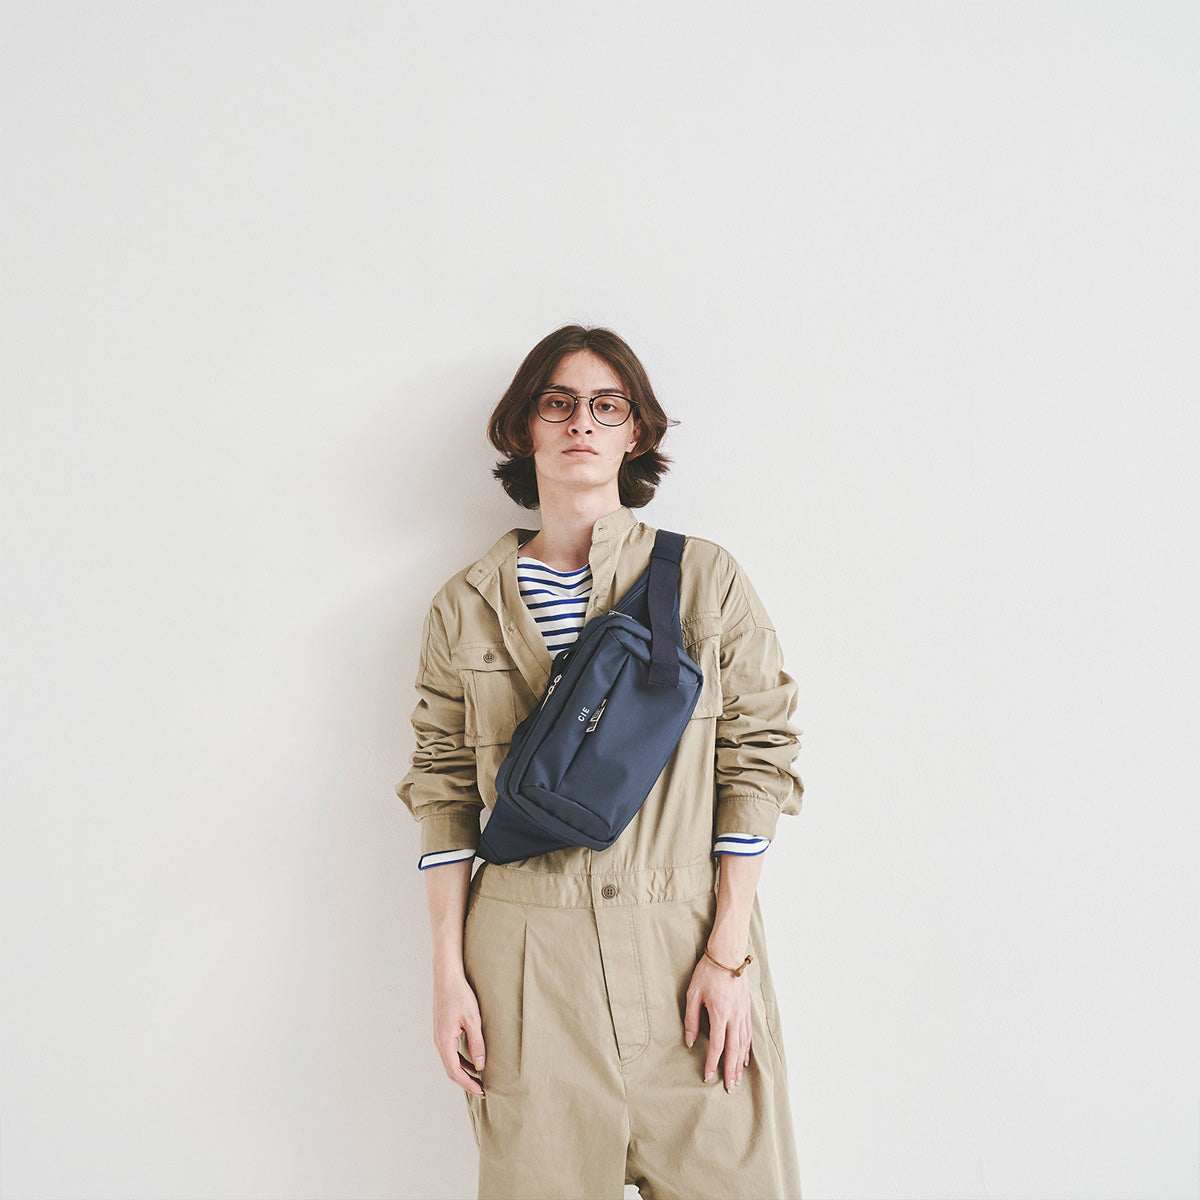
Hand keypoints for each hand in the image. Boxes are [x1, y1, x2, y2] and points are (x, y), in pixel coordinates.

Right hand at [432, 971, 485, 1097]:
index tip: (481, 1091)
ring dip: (463, 1071)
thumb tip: (479, 1066)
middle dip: (465, 1081)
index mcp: (444, 1041)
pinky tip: (471, 1060)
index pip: (455, 1071)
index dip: (468, 1084)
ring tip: (477, 1078)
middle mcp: (439, 1041)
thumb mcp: (472, 1020)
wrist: (446, 977)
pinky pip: (450, 1051)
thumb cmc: (459, 995)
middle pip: (450, 1069)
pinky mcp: (442, 1030)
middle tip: (481, 1090)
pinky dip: (460, 1060)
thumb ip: (477, 1043)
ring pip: (450, 1061)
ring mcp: (439, 1036)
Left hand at [683, 952, 751, 1092]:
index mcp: (720, 1014)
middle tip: (730, 1088)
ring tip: (738, 1079)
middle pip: (734, 1050)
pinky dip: (747, 1048)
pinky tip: (746, 1058)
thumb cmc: (708, 972)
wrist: (728, 954)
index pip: (716, 1046)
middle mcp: (735, 1017)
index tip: (708, 1077)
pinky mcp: (747, 1009)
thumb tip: (689, 1041)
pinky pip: (748, 1034)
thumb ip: (691, 1019)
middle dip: (731, 1071)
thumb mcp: (693, 993)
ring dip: (740, 1063)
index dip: (712, 1064)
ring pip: (743, 1044)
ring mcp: (743, 1013)